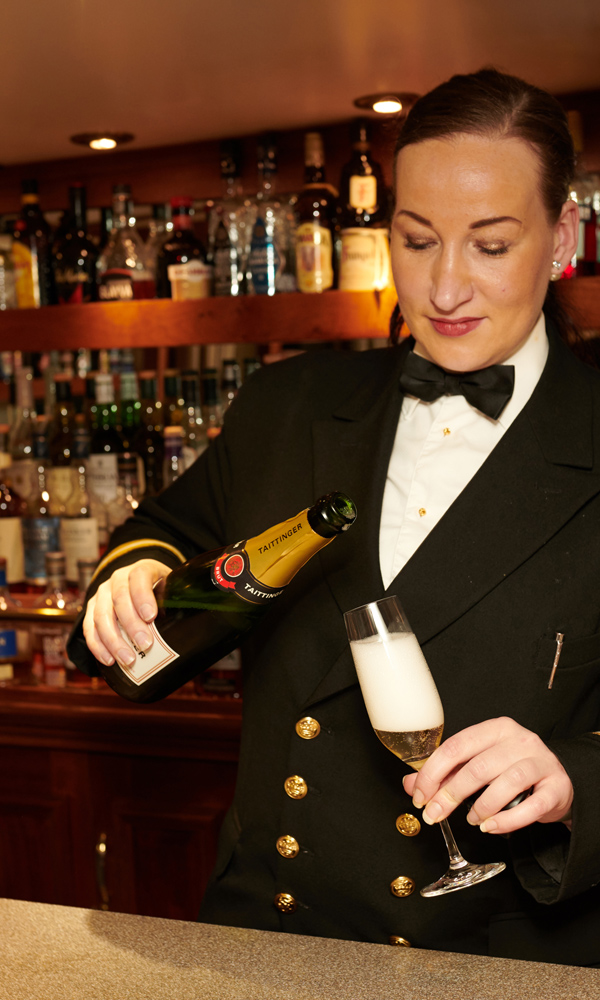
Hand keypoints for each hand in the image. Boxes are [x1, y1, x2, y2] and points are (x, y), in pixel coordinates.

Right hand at [82, 560, 171, 667]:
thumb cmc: (159, 590)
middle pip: (119, 598)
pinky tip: (108, 660)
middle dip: (131, 624)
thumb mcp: (170, 589)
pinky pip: (89, 628)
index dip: (142, 596)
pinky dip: (97, 646)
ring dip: (113, 640)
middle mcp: (118, 579)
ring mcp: (102, 593)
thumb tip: (191, 631)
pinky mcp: (91, 609)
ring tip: (128, 659)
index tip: (150, 616)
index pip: (139, 577)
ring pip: (101, 615)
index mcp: (141, 569)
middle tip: (145, 644)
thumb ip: (175, 602)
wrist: (138, 584)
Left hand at [402, 717, 573, 834]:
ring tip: (472, 820)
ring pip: (506, 782)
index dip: (432, 773)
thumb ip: (446, 774)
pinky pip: (532, 806)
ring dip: (481, 807)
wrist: (558, 780)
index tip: (419, 795)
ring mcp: (541, 762)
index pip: (456, 746)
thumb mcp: (479, 765)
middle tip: (435, 815)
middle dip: (449, 794)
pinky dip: (508, 820)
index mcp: (495, 729)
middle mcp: (519, 740)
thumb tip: (411, 785)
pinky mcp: (556, 787)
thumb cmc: (513, 770)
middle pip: (477, 766)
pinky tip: (492, 826)